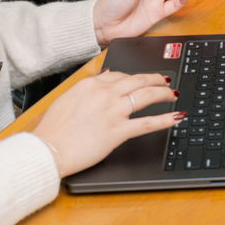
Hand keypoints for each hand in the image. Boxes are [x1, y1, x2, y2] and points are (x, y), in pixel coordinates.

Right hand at [32, 70, 182, 176]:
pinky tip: (177, 118)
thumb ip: (87, 86)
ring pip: (146, 95)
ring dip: (163, 93)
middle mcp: (105, 93)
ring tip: (172, 94)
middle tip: (164, 81)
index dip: (134, 77)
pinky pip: (147, 123)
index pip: (120, 74)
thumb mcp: (67, 98)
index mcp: (91, 84)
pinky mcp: (118, 131)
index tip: (141, 80)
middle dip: (155, 79)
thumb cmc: (53, 129)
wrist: (48, 149)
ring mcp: (113, 111)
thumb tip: (104, 76)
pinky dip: (165, 120)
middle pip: (138, 80)